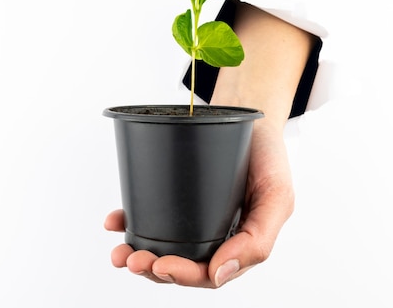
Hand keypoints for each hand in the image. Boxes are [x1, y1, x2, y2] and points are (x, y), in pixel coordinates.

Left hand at [104, 120, 294, 287]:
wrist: (251, 117)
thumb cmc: (268, 157)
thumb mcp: (277, 197)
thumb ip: (257, 240)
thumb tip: (218, 275)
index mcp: (240, 243)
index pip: (208, 274)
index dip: (182, 276)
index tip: (159, 265)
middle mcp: (216, 235)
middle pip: (181, 265)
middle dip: (153, 268)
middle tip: (130, 260)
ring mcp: (196, 217)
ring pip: (164, 247)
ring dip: (139, 254)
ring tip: (118, 253)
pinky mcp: (180, 198)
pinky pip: (154, 216)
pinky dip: (131, 223)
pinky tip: (115, 221)